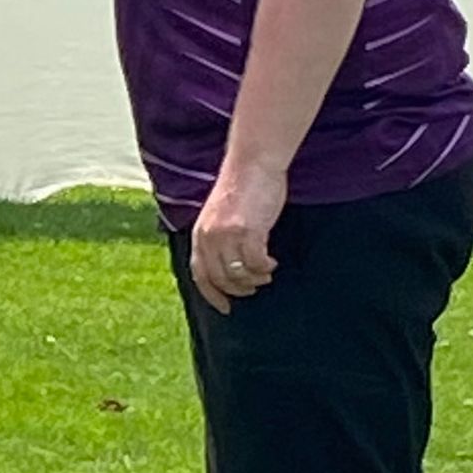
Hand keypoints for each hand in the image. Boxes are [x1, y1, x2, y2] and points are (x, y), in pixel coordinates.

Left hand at [190, 162, 284, 315]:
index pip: (200, 274)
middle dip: (239, 289)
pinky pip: (256, 263)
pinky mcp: (248, 232)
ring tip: (266, 273)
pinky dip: (265, 267)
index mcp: (200, 234)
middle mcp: (210, 237)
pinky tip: (272, 262)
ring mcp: (227, 235)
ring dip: (255, 279)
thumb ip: (219, 238)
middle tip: (255, 287)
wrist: (253, 164)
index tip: (225, 307)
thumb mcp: (219, 216)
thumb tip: (228, 266)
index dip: (212, 294)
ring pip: (239, 274)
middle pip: (221, 279)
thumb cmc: (241, 188)